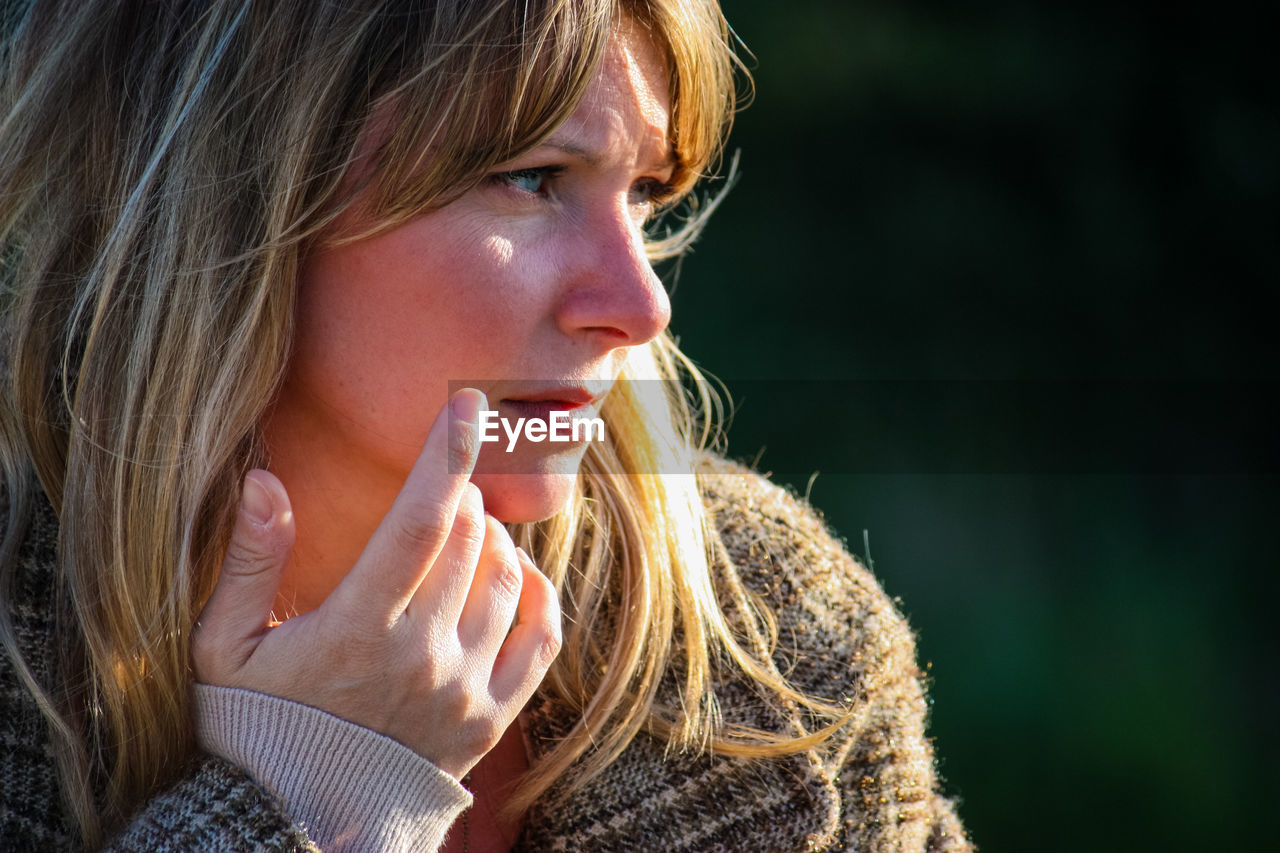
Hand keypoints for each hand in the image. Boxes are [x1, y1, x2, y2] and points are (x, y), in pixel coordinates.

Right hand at [192, 388, 560, 778]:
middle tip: (438, 496)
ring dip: (489, 538)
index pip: (417, 522)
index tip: (469, 404)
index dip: (445, 455)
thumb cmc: (255, 727)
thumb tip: (263, 480)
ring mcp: (463, 690)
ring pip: (504, 577)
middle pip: (466, 540)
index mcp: (356, 630)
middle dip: (458, 496)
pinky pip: (541, 636)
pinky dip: (535, 591)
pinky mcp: (491, 719)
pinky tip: (511, 574)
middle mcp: (421, 656)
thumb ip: (249, 563)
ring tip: (461, 535)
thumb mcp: (225, 649)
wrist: (299, 824)